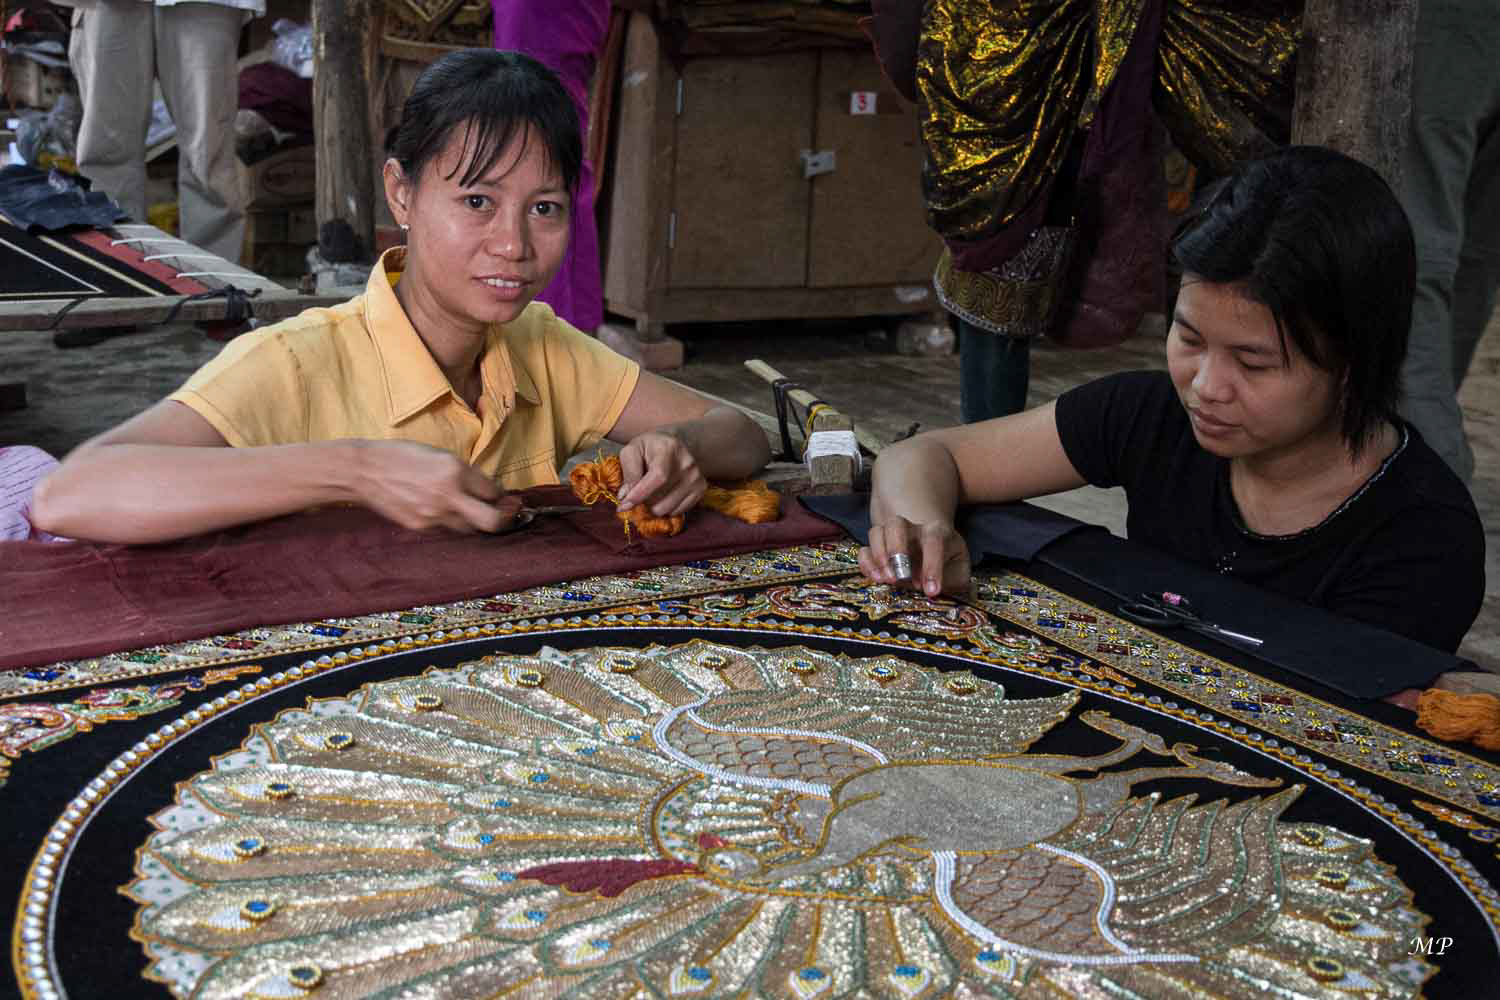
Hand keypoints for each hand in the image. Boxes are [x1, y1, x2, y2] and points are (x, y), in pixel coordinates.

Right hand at [351, 440, 510, 532]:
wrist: (364, 470)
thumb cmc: (401, 455)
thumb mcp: (439, 454)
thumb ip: (464, 473)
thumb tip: (488, 490)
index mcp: (455, 470)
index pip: (494, 491)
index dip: (502, 495)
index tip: (504, 497)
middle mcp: (448, 495)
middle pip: (492, 521)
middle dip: (504, 520)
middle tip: (507, 514)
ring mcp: (434, 514)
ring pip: (469, 528)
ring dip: (474, 521)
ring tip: (470, 510)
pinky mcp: (420, 526)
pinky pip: (445, 528)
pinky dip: (449, 521)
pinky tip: (440, 510)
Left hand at [616, 430, 706, 515]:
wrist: (672, 445)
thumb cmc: (648, 448)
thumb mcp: (631, 450)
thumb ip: (628, 471)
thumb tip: (626, 497)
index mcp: (669, 449)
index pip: (658, 477)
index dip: (640, 494)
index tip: (624, 505)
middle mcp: (687, 464)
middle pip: (660, 497)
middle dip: (642, 501)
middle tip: (636, 493)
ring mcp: (696, 478)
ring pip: (667, 509)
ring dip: (653, 506)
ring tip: (650, 493)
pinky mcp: (701, 489)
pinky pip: (677, 512)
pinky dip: (666, 509)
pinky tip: (663, 495)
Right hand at [858, 515, 971, 596]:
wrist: (938, 557)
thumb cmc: (949, 566)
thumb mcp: (959, 572)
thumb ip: (951, 579)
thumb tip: (931, 587)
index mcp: (937, 531)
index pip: (933, 539)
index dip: (932, 565)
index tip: (931, 591)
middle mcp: (912, 529)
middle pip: (896, 524)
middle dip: (896, 549)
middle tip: (901, 577)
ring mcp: (892, 537)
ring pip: (877, 532)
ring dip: (879, 556)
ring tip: (887, 580)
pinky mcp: (879, 549)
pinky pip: (864, 549)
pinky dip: (867, 563)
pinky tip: (876, 578)